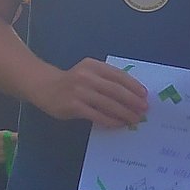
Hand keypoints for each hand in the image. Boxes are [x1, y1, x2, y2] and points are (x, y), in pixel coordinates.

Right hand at [34, 59, 148, 129]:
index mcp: (93, 65)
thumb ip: (105, 79)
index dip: (133, 85)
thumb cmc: (71, 81)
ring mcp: (79, 91)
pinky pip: (97, 115)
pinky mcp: (73, 106)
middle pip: (115, 89)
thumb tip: (131, 94)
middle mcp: (87, 76)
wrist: (44, 87)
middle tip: (144, 108)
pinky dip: (110, 120)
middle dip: (132, 100)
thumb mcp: (88, 72)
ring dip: (124, 112)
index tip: (144, 94)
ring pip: (108, 103)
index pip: (118, 75)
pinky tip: (119, 124)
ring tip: (135, 119)